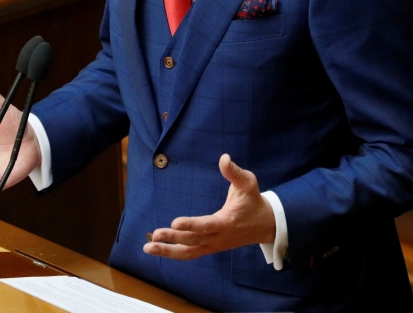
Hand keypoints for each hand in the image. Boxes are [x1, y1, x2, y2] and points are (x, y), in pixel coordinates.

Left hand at [144, 154, 275, 259]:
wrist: (264, 225)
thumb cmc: (253, 201)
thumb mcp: (248, 183)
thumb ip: (235, 172)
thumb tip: (224, 158)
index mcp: (226, 222)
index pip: (206, 225)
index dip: (190, 225)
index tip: (174, 222)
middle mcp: (218, 238)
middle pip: (193, 241)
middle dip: (173, 239)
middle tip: (155, 234)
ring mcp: (213, 246)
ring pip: (189, 252)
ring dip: (168, 251)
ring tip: (148, 247)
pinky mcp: (210, 248)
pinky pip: (190, 254)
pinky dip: (174, 253)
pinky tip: (158, 249)